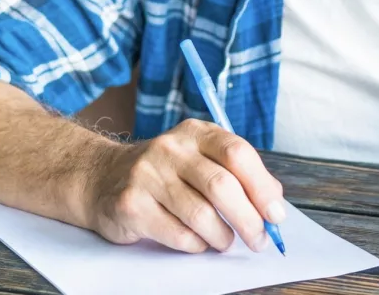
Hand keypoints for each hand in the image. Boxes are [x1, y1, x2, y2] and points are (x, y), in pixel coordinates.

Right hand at [85, 118, 286, 252]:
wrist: (103, 178)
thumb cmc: (165, 173)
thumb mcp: (199, 159)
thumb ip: (237, 173)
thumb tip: (275, 201)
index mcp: (195, 133)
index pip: (237, 153)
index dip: (262, 187)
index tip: (276, 215)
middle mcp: (170, 148)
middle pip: (221, 186)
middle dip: (248, 220)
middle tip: (258, 240)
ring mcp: (147, 175)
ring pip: (201, 216)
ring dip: (221, 237)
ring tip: (223, 241)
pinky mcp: (131, 204)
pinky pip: (178, 235)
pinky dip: (196, 245)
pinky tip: (196, 241)